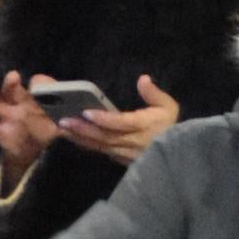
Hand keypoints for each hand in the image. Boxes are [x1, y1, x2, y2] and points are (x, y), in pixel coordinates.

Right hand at [0, 73, 60, 179]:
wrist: (31, 154)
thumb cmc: (46, 132)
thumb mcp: (60, 125)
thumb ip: (68, 119)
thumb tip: (83, 116)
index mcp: (35, 98)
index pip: (36, 85)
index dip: (39, 83)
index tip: (40, 83)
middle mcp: (19, 104)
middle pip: (13, 89)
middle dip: (12, 83)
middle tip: (14, 76)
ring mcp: (7, 117)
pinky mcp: (0, 132)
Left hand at [61, 76, 179, 167]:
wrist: (175, 154)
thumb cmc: (169, 126)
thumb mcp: (168, 107)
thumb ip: (154, 94)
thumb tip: (143, 79)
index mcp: (143, 126)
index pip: (120, 123)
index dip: (104, 118)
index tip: (87, 111)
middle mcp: (131, 141)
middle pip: (104, 136)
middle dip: (83, 128)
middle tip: (63, 120)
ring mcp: (124, 153)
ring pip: (99, 146)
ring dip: (80, 137)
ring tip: (63, 128)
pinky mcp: (119, 159)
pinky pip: (100, 151)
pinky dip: (86, 144)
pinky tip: (73, 136)